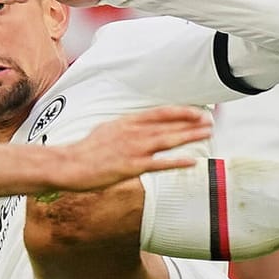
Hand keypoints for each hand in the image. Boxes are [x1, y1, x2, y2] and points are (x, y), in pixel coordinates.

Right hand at [55, 107, 211, 190]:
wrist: (69, 164)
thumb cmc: (86, 151)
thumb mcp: (107, 130)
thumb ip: (126, 128)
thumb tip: (138, 126)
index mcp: (126, 122)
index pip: (159, 113)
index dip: (180, 111)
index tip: (196, 111)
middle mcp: (132, 132)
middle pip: (168, 125)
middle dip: (191, 122)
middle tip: (210, 121)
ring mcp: (133, 149)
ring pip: (167, 140)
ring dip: (189, 136)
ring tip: (207, 133)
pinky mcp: (131, 167)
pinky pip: (159, 164)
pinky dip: (176, 162)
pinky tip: (192, 161)